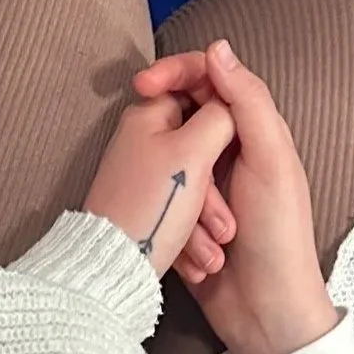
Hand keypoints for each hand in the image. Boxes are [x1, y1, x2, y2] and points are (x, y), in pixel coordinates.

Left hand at [83, 53, 235, 278]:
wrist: (114, 267)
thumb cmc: (151, 206)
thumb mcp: (194, 153)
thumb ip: (219, 116)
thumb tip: (230, 96)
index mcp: (150, 114)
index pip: (193, 85)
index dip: (222, 105)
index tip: (239, 128)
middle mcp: (144, 138)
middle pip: (201, 143)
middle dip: (218, 186)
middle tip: (225, 220)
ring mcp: (144, 172)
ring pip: (195, 180)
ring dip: (209, 216)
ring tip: (214, 247)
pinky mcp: (146, 203)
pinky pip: (181, 207)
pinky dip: (193, 230)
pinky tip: (198, 258)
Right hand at [136, 41, 337, 353]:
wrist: (269, 317)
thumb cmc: (279, 236)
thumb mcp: (270, 160)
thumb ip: (247, 102)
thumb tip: (218, 47)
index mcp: (254, 129)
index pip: (208, 79)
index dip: (175, 72)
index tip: (141, 84)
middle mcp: (231, 151)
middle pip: (183, 123)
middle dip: (177, 154)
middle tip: (170, 179)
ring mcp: (208, 187)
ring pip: (169, 167)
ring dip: (184, 205)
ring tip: (212, 238)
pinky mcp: (190, 221)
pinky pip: (166, 207)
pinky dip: (178, 230)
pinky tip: (198, 258)